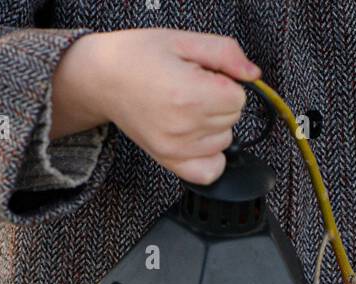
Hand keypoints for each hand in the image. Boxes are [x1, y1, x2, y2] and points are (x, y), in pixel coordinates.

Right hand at [51, 29, 260, 184]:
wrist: (102, 78)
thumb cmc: (138, 56)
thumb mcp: (183, 40)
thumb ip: (225, 53)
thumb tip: (253, 73)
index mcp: (189, 94)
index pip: (239, 97)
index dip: (226, 81)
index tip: (206, 74)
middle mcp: (184, 127)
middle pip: (233, 119)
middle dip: (220, 100)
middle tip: (192, 87)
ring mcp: (176, 149)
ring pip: (224, 141)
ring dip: (214, 125)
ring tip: (187, 107)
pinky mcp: (169, 162)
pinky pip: (210, 171)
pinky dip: (211, 156)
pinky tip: (198, 137)